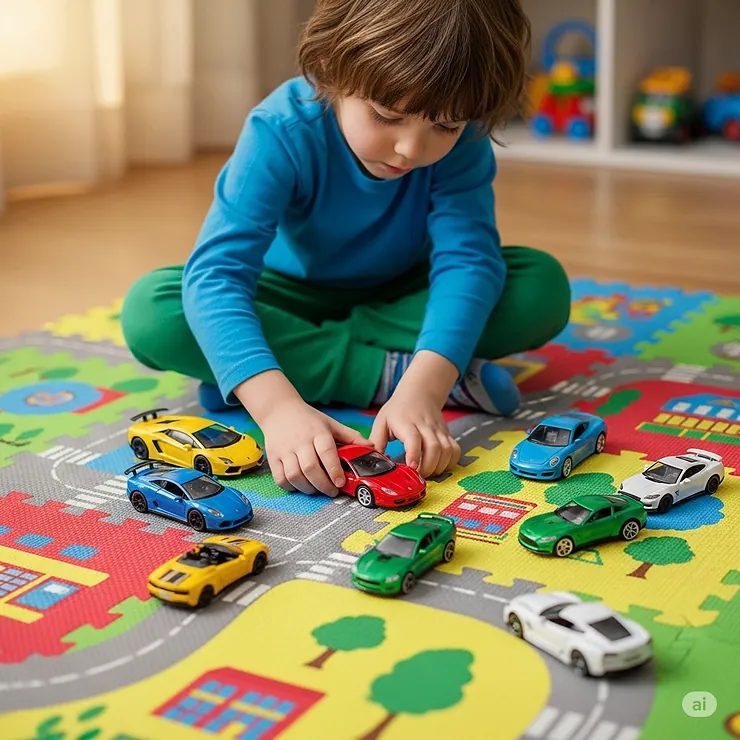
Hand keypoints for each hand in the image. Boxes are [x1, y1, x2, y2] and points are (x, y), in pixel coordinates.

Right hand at [234, 369, 372, 496]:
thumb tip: (371, 447)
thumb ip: (351, 436)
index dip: (334, 470)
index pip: (327, 453)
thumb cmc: (308, 419)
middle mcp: (300, 441)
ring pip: (295, 476)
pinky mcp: (273, 457)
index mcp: (318, 432)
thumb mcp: (331, 423)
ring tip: (317, 489)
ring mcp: (285, 450)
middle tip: (332, 491)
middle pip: (311, 468)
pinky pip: (280, 478)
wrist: (279, 410)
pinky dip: (291, 487)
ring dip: (308, 488)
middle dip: (323, 485)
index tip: (341, 483)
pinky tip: (301, 485)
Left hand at [369, 386, 460, 478]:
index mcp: (406, 423)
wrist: (420, 392)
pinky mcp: (447, 434)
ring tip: (427, 472)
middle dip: (428, 467)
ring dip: (439, 467)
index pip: (414, 439)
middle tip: (418, 475)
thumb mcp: (382, 421)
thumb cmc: (398, 409)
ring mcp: (438, 430)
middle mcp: (425, 426)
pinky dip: (451, 462)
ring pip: (447, 451)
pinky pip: (455, 450)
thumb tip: (372, 460)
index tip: (412, 467)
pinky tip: (440, 466)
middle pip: (434, 448)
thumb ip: (376, 442)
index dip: (414, 454)